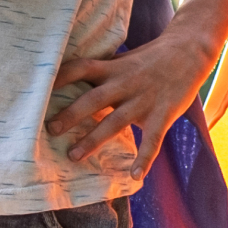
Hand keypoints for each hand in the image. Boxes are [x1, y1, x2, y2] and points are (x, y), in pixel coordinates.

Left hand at [47, 25, 214, 165]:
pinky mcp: (164, 113)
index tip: (38, 89)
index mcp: (113, 68)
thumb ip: (101, 73)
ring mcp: (144, 99)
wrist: (190, 50)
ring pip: (115, 121)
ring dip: (93, 140)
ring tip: (73, 156)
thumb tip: (67, 84)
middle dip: (71, 114)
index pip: (81, 69)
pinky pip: (153, 140)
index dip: (60, 77)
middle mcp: (125, 83)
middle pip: (93, 99)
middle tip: (50, 129)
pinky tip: (135, 176)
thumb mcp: (123, 60)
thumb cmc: (150, 59)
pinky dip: (144, 159)